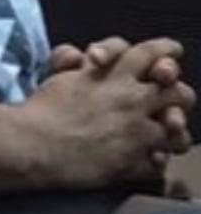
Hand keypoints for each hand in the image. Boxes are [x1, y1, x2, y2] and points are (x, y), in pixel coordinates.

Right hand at [28, 38, 195, 188]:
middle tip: (171, 97)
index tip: (172, 52)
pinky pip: (159, 163)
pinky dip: (155, 160)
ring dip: (174, 131)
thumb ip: (78, 62)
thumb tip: (80, 54)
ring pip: (177, 131)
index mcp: (115, 75)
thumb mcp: (62, 74)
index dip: (165, 50)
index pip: (150, 53)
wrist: (35, 143)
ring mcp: (136, 133)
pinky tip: (147, 158)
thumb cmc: (43, 107)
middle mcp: (132, 100)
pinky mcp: (132, 163)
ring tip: (168, 133)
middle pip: (178, 92)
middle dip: (177, 93)